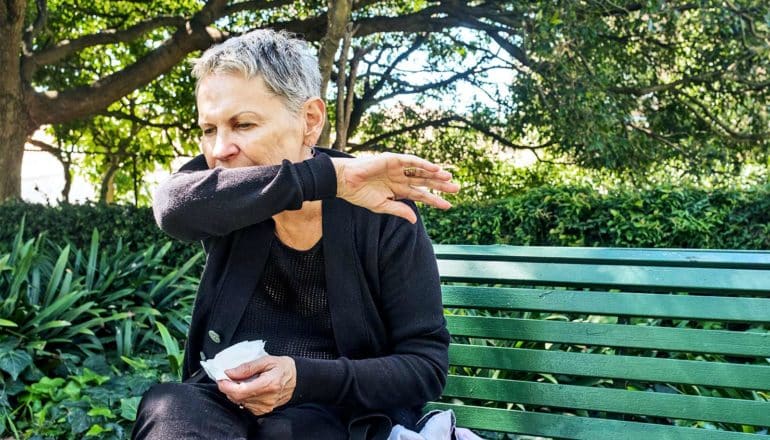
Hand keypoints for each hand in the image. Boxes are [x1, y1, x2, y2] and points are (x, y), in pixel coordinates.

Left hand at [217, 355, 295, 415]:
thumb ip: (247, 367)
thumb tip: (230, 372)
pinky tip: (247, 388)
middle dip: (228, 387)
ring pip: (240, 402)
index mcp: (268, 384)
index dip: (226, 385)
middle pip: (237, 397)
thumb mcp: (267, 360)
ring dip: (234, 391)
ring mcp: (265, 406)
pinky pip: (246, 405)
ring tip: (239, 380)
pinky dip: (242, 396)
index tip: (221, 377)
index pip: (240, 390)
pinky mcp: (264, 410)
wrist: (298, 379)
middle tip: (228, 376)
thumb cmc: (284, 367)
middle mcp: (267, 398)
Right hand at [331, 153, 459, 223]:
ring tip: (449, 177)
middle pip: (425, 182)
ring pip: (421, 171)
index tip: (448, 206)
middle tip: (456, 189)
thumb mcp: (381, 206)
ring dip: (435, 174)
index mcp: (398, 190)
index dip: (434, 200)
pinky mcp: (392, 159)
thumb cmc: (359, 194)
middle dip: (440, 186)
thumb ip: (398, 210)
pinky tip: (434, 168)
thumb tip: (415, 219)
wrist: (344, 182)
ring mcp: (397, 168)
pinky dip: (423, 164)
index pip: (421, 195)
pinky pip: (411, 161)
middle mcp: (400, 178)